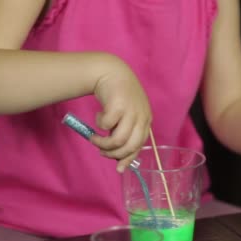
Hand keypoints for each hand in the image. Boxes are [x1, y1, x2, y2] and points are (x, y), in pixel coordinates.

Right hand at [90, 56, 151, 171]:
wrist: (111, 71)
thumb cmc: (118, 96)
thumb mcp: (127, 115)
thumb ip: (125, 132)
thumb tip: (118, 159)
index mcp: (146, 121)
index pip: (139, 146)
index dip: (127, 158)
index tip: (118, 168)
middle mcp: (142, 117)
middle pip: (129, 146)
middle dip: (113, 154)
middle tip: (101, 151)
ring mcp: (131, 111)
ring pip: (117, 140)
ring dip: (102, 143)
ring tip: (94, 138)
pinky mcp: (119, 105)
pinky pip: (106, 125)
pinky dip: (99, 124)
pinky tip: (98, 117)